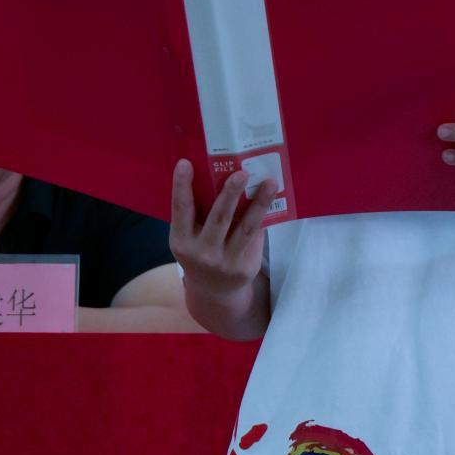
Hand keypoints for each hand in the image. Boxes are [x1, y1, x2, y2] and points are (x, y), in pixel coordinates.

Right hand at [169, 160, 274, 300]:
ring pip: (246, 228)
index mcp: (182, 241)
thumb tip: (219, 173)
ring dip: (260, 203)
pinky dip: (264, 216)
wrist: (213, 291)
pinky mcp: (245, 267)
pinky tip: (274, 199)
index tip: (185, 163)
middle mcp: (202, 253)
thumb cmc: (200, 250)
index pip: (180, 210)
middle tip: (241, 172)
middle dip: (230, 194)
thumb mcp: (189, 237)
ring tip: (271, 182)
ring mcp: (225, 262)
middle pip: (219, 218)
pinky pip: (256, 237)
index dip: (181, 186)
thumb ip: (198, 213)